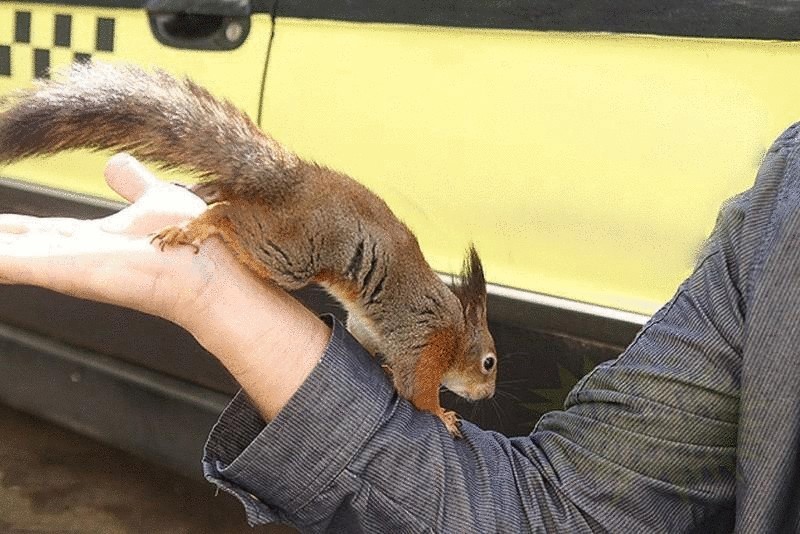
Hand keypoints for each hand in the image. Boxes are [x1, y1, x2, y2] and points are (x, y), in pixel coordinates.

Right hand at [0, 153, 208, 323]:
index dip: (10, 229)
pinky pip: (11, 264)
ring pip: (8, 257)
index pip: (37, 233)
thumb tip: (115, 162)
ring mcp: (67, 266)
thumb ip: (134, 184)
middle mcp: (74, 256)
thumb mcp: (156, 201)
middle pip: (15, 247)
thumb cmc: (195, 239)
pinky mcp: (67, 271)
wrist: (212, 264)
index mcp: (92, 240)